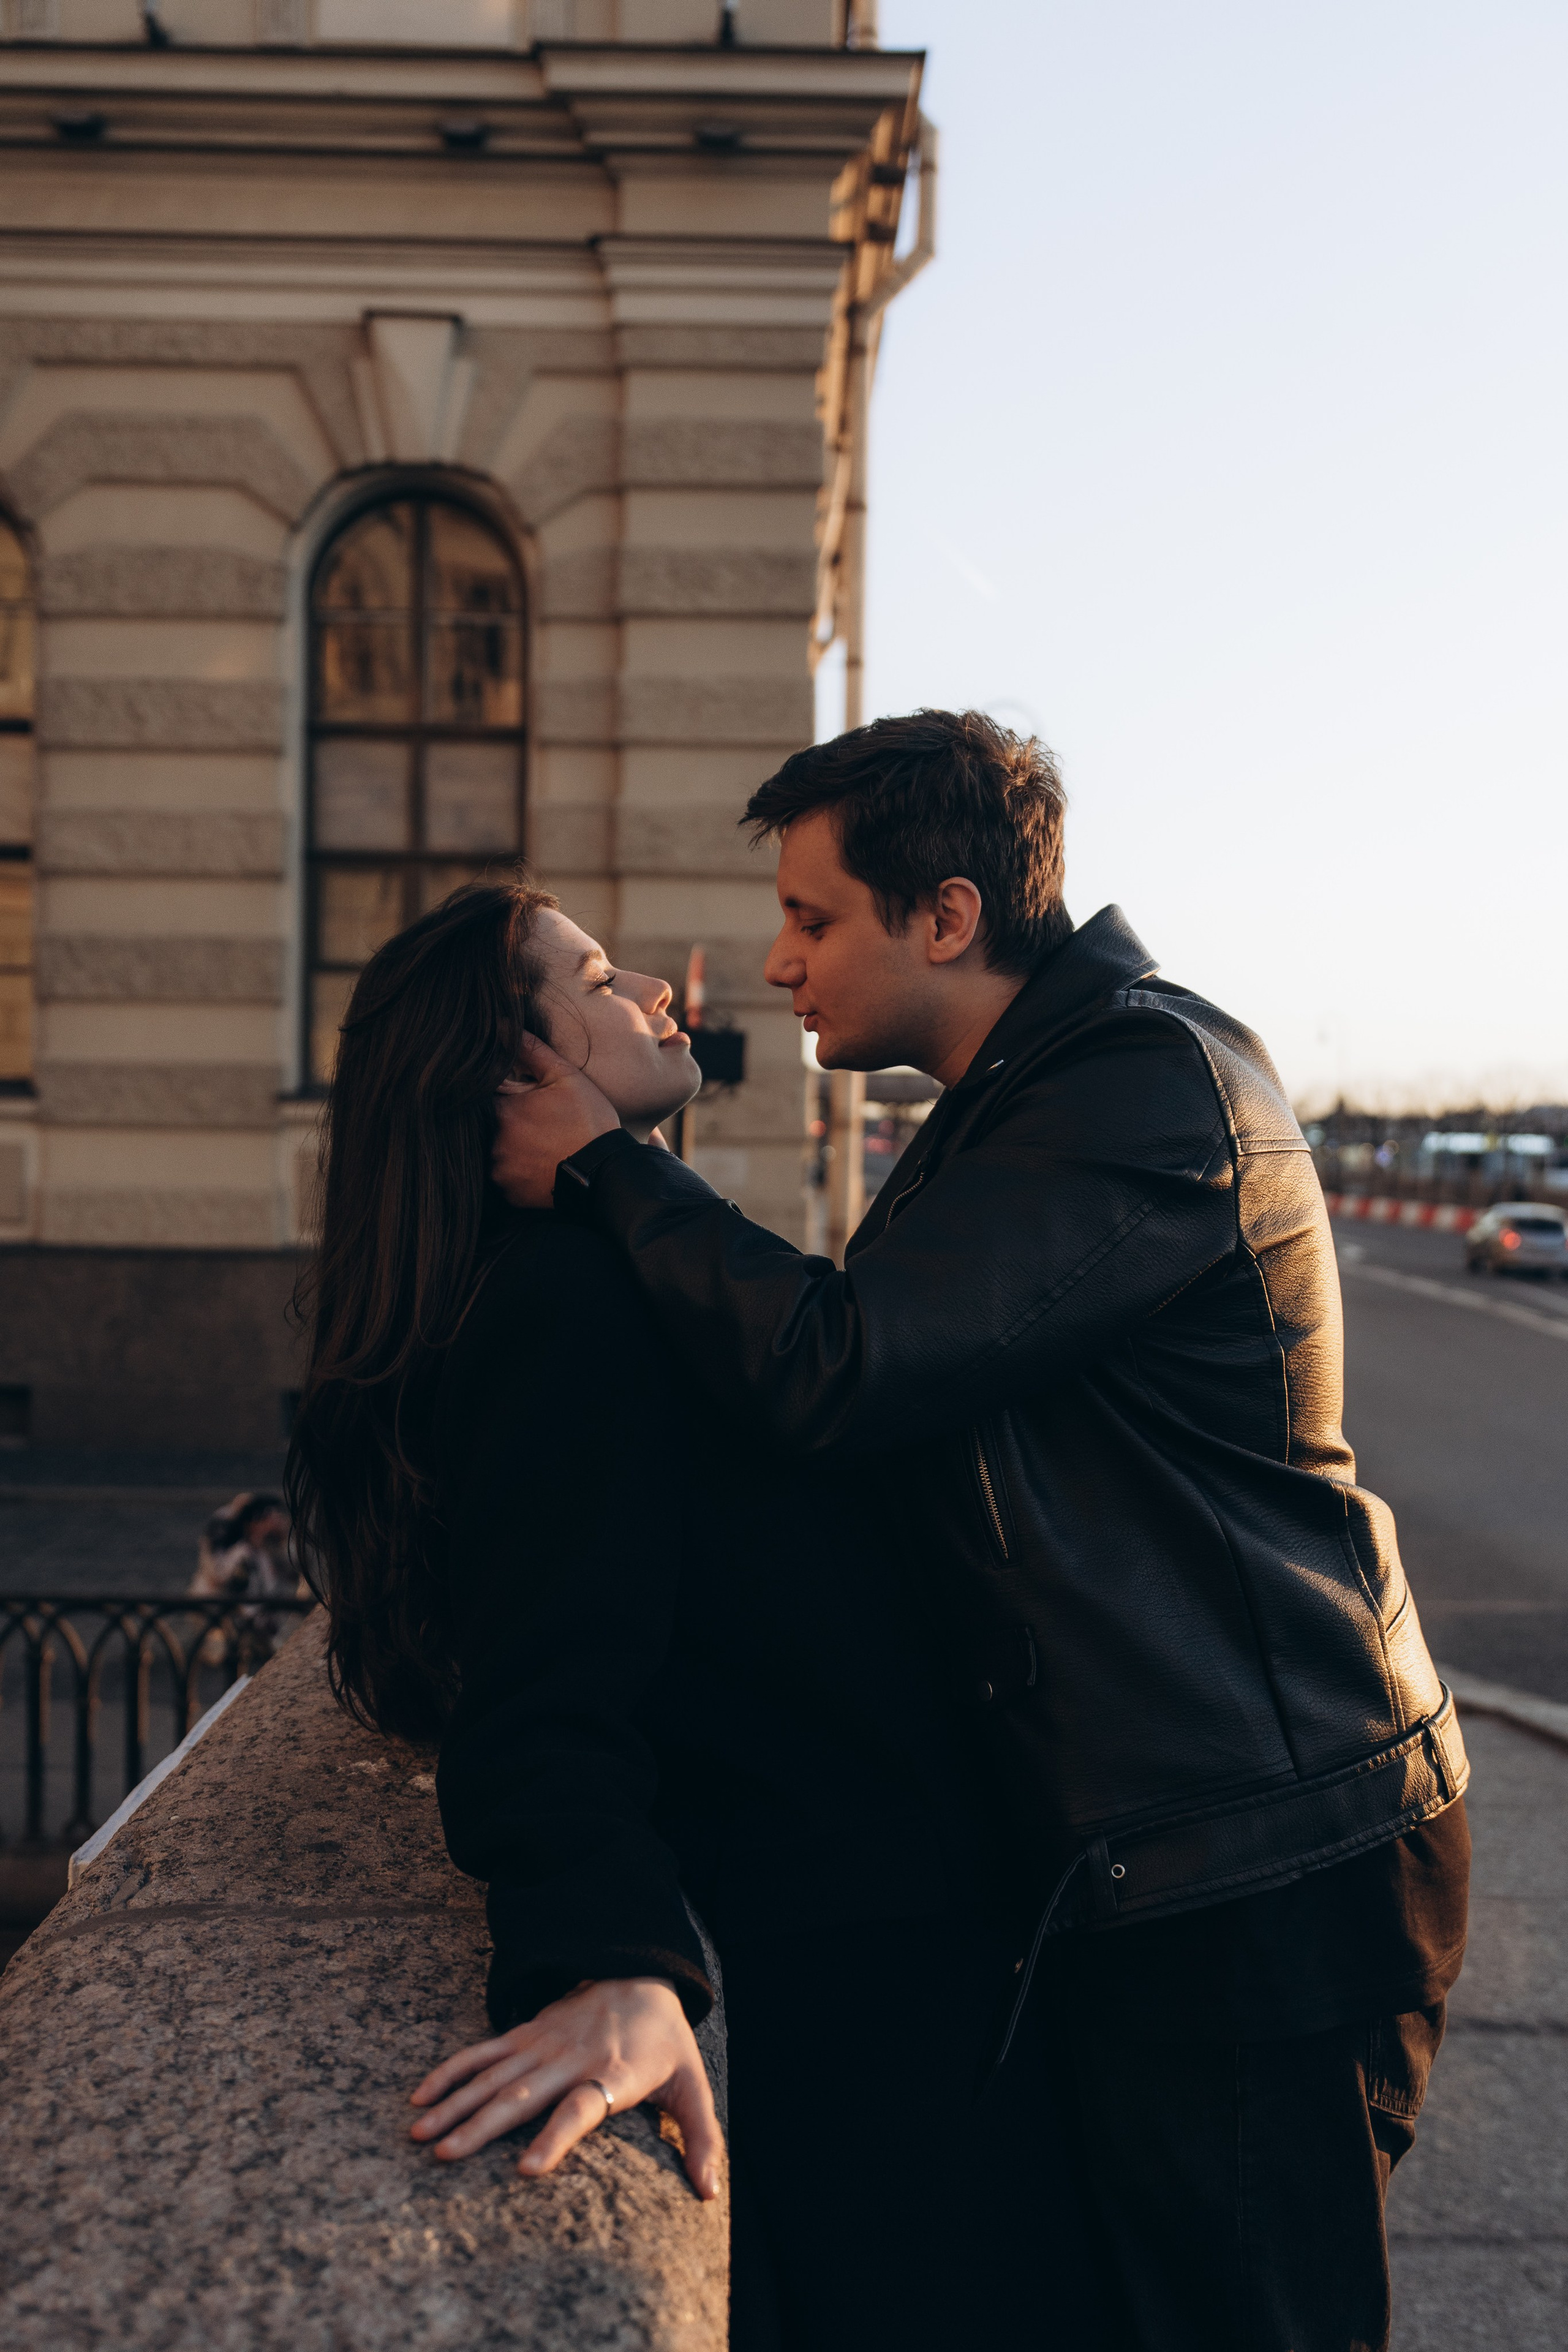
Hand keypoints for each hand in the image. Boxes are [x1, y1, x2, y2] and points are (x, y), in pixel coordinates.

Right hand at [408, 1975, 722, 2199]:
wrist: (641, 1974)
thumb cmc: (666, 2041)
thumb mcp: (693, 2085)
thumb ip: (702, 2137)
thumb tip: (709, 2192)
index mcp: (612, 2076)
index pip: (581, 2109)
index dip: (555, 2137)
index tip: (526, 2169)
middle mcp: (571, 2059)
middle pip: (523, 2095)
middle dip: (482, 2126)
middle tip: (444, 2156)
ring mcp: (543, 2044)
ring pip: (493, 2076)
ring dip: (455, 2103)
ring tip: (420, 2134)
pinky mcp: (526, 2034)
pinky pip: (482, 2052)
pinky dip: (451, 2070)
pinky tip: (420, 2095)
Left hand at [492, 1033, 617, 1209]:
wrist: (605, 1173)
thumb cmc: (588, 1122)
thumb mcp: (566, 1078)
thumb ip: (532, 1051)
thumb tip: (503, 1027)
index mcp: (504, 1109)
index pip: (487, 1095)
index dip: (505, 1095)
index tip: (522, 1099)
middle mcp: (494, 1140)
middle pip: (489, 1125)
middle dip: (509, 1122)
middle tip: (537, 1125)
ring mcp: (500, 1169)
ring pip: (495, 1150)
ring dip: (510, 1147)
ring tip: (539, 1146)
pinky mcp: (509, 1192)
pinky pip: (504, 1177)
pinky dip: (516, 1171)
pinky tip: (538, 1165)